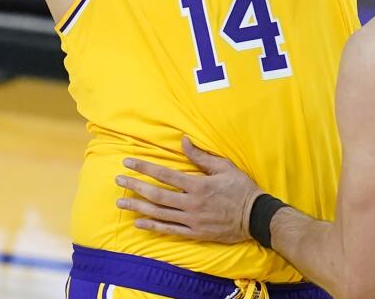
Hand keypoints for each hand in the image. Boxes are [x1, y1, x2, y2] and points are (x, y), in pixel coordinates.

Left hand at [116, 137, 262, 243]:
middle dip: (135, 186)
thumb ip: (201, 156)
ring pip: (159, 214)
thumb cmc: (241, 188)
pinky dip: (153, 226)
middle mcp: (191, 203)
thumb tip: (183, 141)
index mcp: (198, 185)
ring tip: (121, 203)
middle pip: (156, 195)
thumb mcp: (224, 167)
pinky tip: (139, 223)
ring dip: (138, 208)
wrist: (255, 217)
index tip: (128, 163)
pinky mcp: (195, 233)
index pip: (164, 174)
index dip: (144, 168)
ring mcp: (192, 220)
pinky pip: (169, 230)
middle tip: (119, 181)